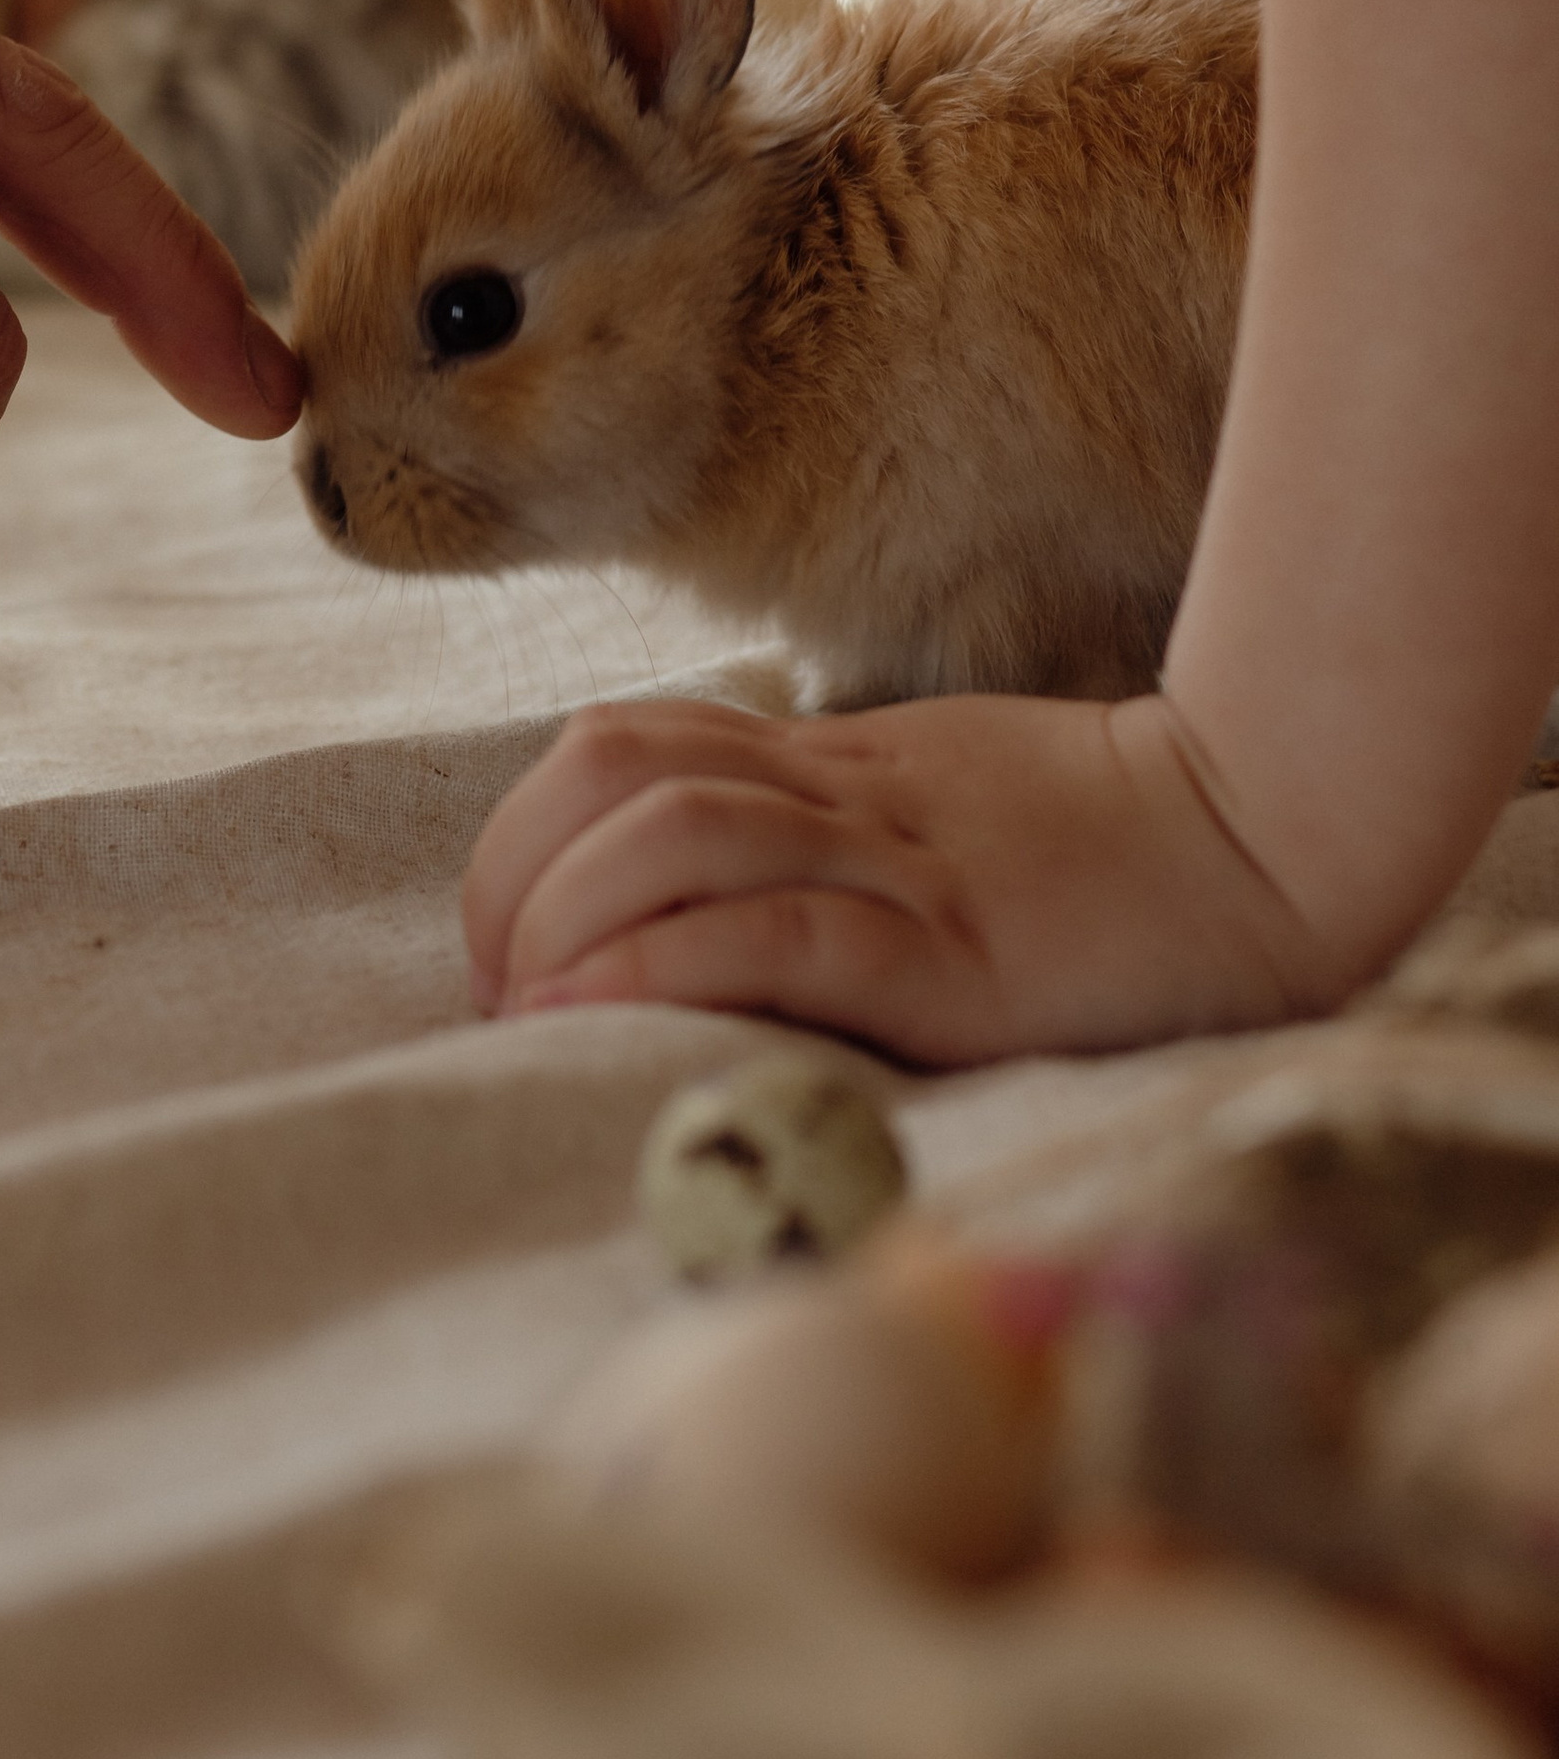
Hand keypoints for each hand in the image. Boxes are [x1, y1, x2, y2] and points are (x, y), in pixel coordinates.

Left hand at [461, 690, 1339, 1065]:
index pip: (620, 743)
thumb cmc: (1096, 845)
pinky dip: (656, 967)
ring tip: (526, 1008)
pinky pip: (769, 933)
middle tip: (498, 985)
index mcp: (828, 762)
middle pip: (610, 775)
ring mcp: (891, 868)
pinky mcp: (944, 955)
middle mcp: (839, 798)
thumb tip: (702, 894)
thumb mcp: (931, 804)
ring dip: (562, 921)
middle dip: (513, 875)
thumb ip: (826, 829)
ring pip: (668, 837)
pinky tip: (592, 1014)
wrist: (1259, 841)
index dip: (526, 825)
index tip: (506, 929)